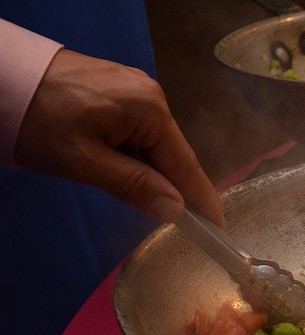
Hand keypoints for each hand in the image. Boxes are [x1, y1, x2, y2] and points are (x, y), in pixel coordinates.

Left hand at [14, 49, 224, 225]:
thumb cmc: (39, 120)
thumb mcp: (84, 161)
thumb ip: (134, 186)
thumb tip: (177, 210)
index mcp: (149, 109)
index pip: (186, 164)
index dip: (202, 199)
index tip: (218, 228)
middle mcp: (151, 95)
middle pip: (173, 153)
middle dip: (178, 188)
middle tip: (188, 226)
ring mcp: (134, 89)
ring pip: (156, 144)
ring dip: (155, 173)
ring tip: (156, 203)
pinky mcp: (117, 90)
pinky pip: (140, 131)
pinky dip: (140, 156)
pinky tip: (133, 173)